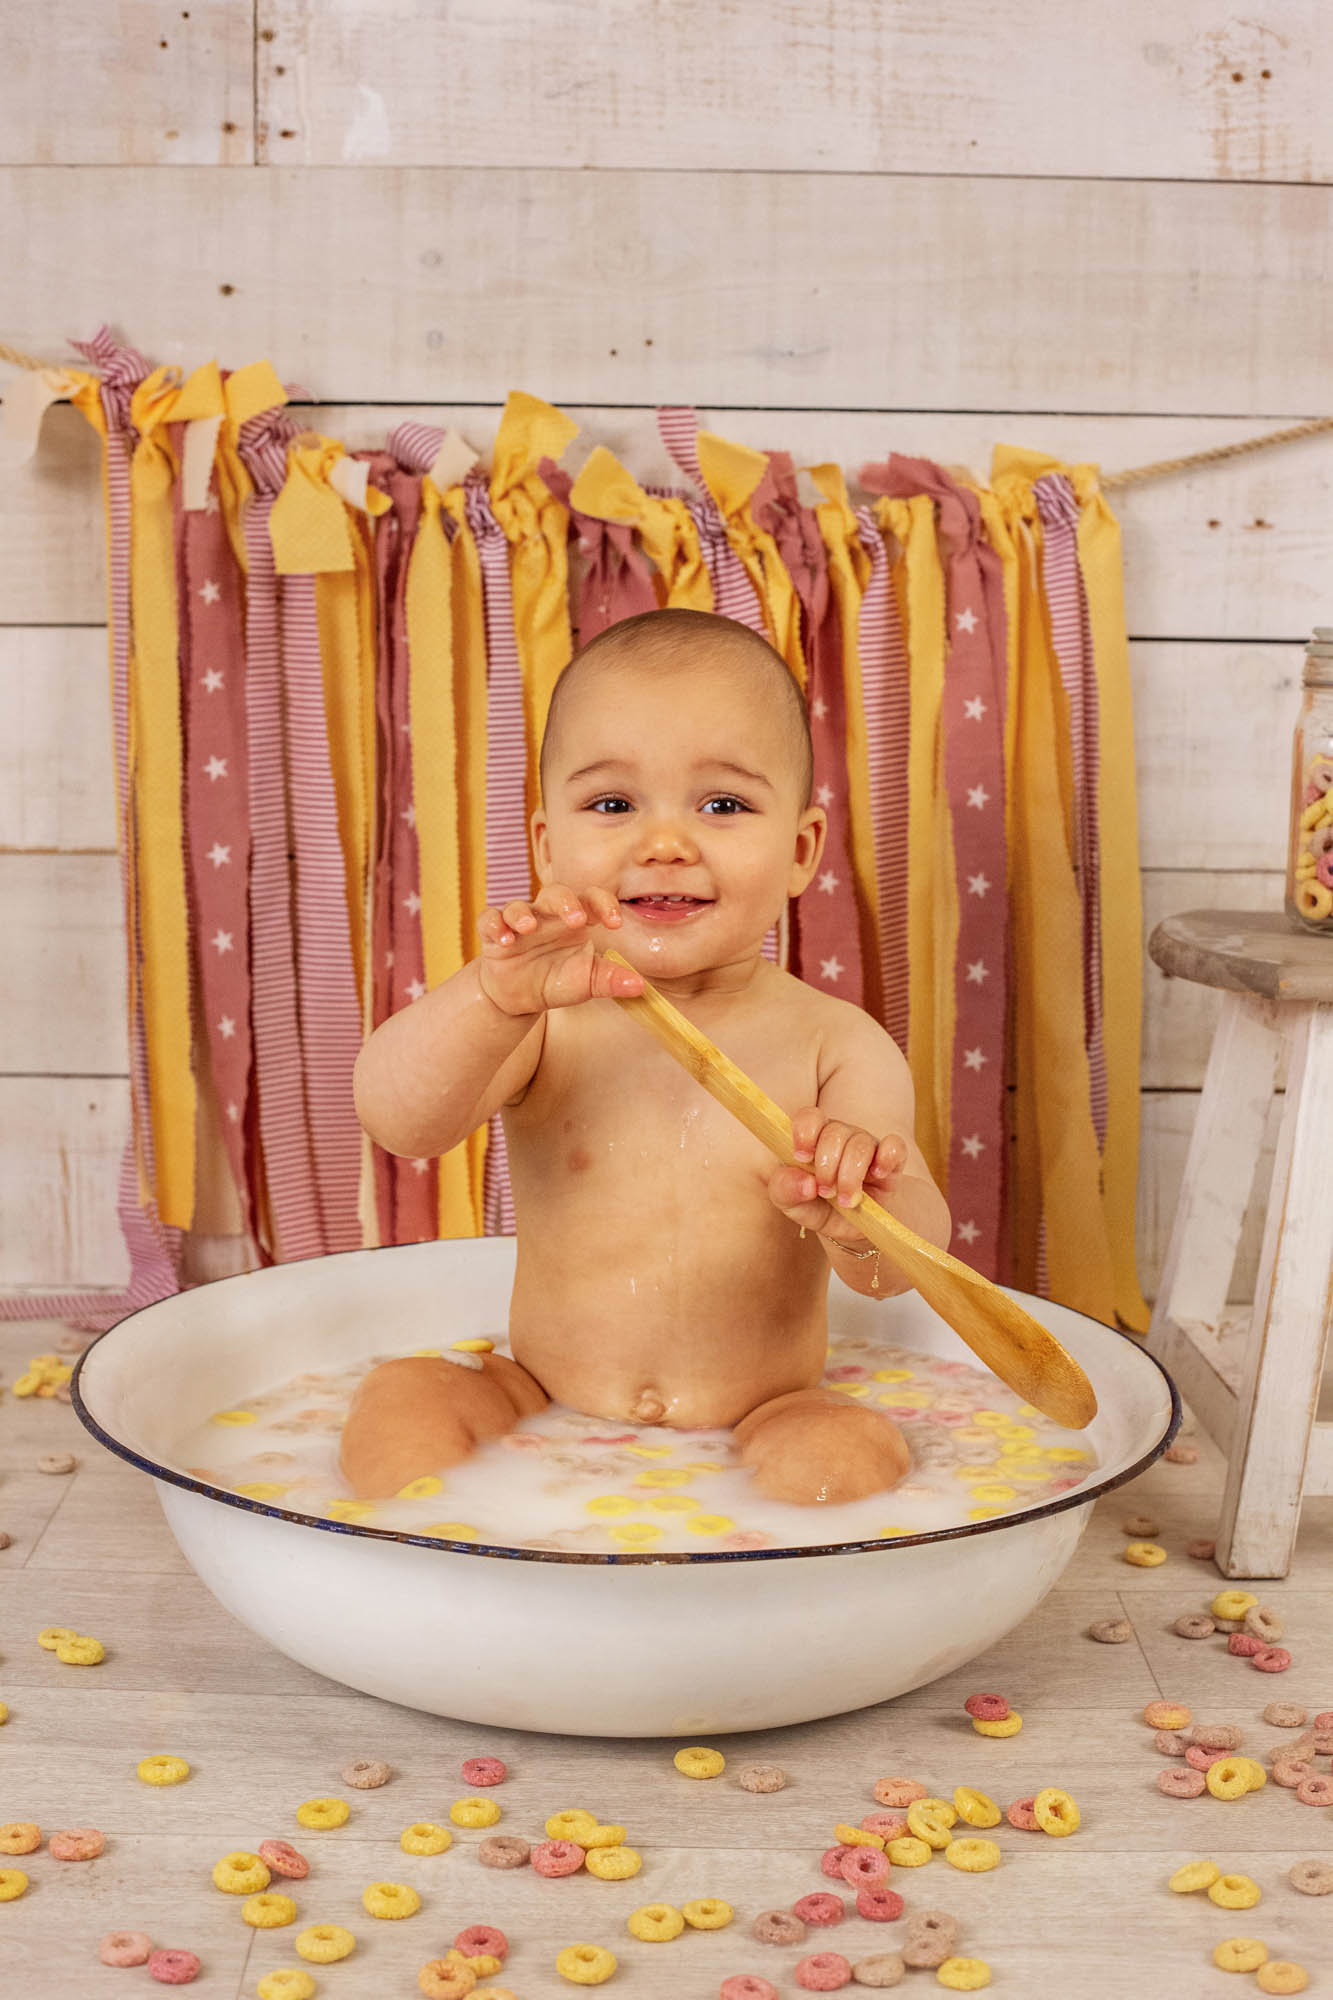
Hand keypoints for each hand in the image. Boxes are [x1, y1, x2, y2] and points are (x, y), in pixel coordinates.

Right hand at [476, 882, 644, 1016]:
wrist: (520, 997)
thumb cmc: (557, 980)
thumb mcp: (586, 982)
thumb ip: (610, 980)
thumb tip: (639, 986)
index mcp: (576, 920)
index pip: (592, 899)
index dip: (604, 905)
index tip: (615, 923)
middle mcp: (548, 915)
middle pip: (555, 893)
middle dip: (565, 902)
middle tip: (575, 919)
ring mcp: (519, 922)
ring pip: (518, 905)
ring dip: (522, 913)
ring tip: (528, 928)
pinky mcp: (493, 934)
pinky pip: (489, 920)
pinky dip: (494, 926)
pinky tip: (503, 940)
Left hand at [767, 1108, 907, 1247]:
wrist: (850, 1229)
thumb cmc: (816, 1207)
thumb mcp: (791, 1204)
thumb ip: (785, 1189)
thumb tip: (805, 1182)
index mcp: (812, 1139)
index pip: (810, 1117)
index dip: (805, 1133)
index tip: (801, 1158)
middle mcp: (840, 1137)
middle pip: (835, 1133)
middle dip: (827, 1166)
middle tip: (825, 1192)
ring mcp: (867, 1146)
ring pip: (861, 1144)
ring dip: (851, 1176)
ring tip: (846, 1201)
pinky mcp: (892, 1161)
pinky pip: (895, 1147)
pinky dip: (887, 1158)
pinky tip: (877, 1176)